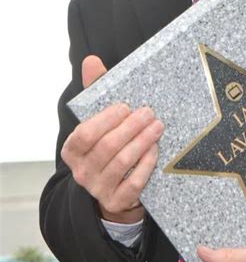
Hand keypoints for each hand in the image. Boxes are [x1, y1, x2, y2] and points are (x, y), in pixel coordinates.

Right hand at [61, 55, 162, 222]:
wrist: (112, 191)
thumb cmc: (105, 147)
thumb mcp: (98, 121)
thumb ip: (94, 92)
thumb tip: (91, 60)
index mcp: (72, 150)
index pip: (85, 134)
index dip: (107, 119)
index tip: (126, 106)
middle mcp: (81, 172)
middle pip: (107, 147)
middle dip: (131, 128)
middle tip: (150, 113)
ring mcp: (99, 189)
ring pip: (122, 163)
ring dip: (142, 142)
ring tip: (157, 126)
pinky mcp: (117, 201)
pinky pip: (134, 182)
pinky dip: (146, 164)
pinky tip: (155, 149)